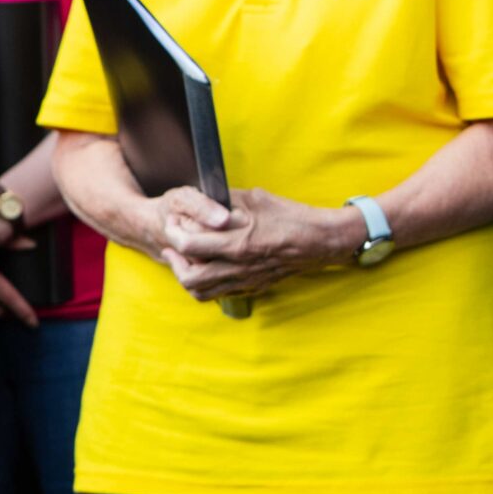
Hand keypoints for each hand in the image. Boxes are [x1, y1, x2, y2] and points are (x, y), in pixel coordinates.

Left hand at [154, 186, 361, 301]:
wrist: (321, 240)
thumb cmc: (289, 216)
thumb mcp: (253, 200)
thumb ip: (223, 201)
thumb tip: (199, 199)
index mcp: (237, 242)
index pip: (188, 245)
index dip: (173, 232)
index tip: (173, 222)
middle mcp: (239, 266)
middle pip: (189, 277)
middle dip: (174, 261)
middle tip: (172, 247)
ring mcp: (246, 280)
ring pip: (201, 292)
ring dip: (186, 277)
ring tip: (183, 261)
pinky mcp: (253, 287)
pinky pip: (219, 294)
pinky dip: (205, 285)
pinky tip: (206, 268)